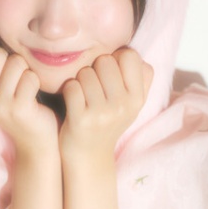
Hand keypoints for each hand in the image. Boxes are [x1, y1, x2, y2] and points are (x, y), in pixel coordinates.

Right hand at [0, 39, 56, 155]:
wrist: (34, 141)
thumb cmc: (17, 106)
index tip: (0, 57)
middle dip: (11, 58)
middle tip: (17, 76)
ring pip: (15, 62)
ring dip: (26, 70)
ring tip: (25, 86)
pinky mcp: (19, 109)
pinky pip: (30, 76)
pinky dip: (36, 81)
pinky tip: (34, 95)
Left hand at [59, 48, 152, 162]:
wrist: (89, 156)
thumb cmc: (108, 121)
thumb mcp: (131, 103)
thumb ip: (138, 78)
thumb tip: (133, 51)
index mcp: (138, 98)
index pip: (130, 56)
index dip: (116, 58)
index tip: (111, 74)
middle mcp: (123, 105)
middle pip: (105, 60)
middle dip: (95, 69)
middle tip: (94, 87)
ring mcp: (102, 114)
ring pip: (86, 72)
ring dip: (80, 80)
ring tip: (84, 96)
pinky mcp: (81, 119)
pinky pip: (72, 86)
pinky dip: (68, 90)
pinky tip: (73, 102)